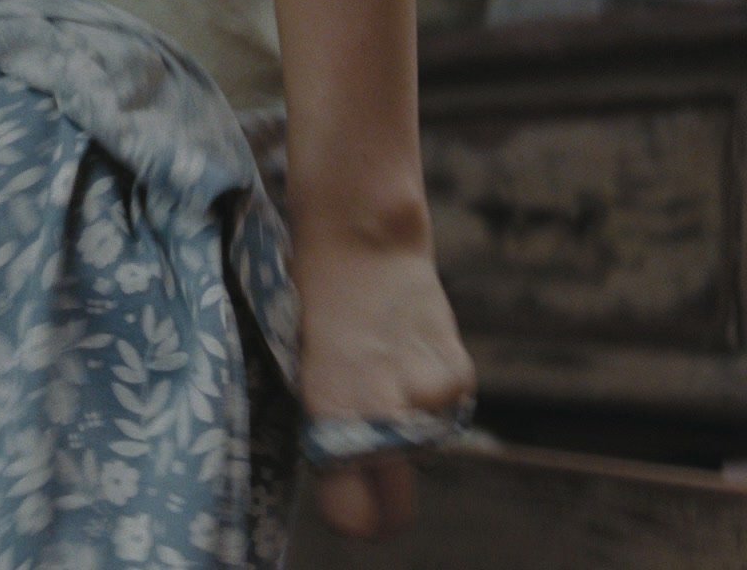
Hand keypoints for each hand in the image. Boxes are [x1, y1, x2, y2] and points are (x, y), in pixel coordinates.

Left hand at [293, 231, 475, 540]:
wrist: (361, 242)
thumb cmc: (313, 304)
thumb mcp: (301, 371)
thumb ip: (326, 426)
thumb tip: (344, 474)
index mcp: (333, 417)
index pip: (352, 514)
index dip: (350, 517)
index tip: (346, 505)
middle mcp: (386, 417)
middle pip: (396, 508)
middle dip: (383, 502)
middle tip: (368, 474)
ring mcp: (429, 400)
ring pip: (418, 445)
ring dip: (403, 423)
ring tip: (380, 369)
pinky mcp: (459, 379)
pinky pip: (441, 411)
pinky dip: (427, 394)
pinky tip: (406, 352)